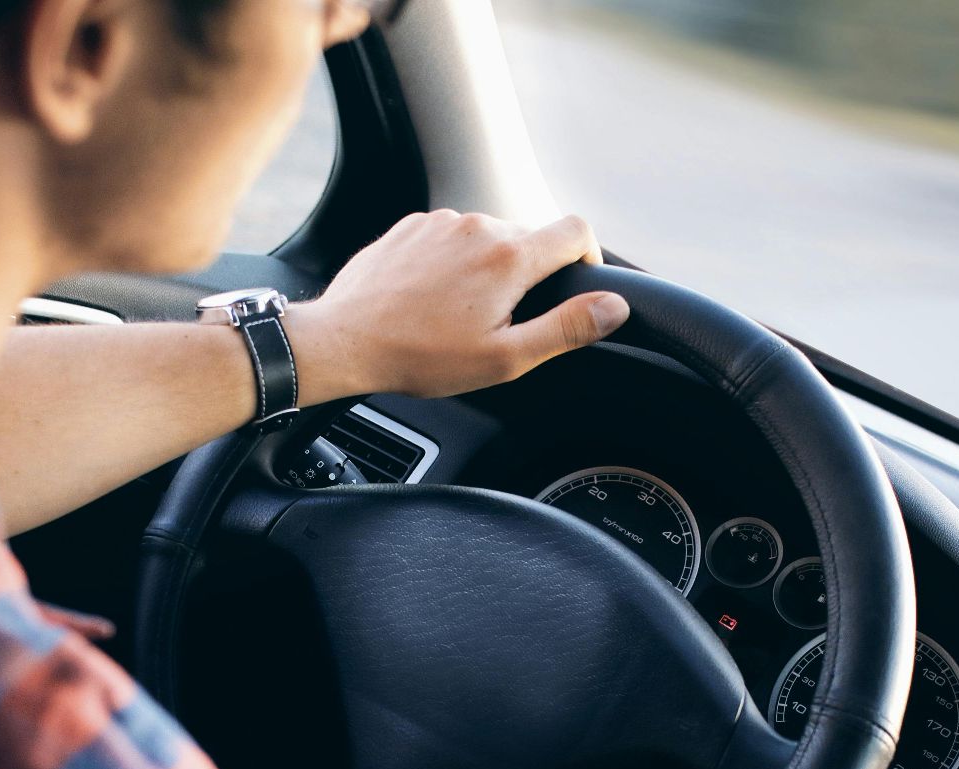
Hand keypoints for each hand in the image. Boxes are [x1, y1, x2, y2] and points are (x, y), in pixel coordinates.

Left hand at [289, 210, 629, 403]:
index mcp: (510, 257)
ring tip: (460, 313)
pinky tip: (432, 298)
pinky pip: (450, 236)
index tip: (576, 285)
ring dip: (488, 268)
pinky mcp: (412, 225)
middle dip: (529, 275)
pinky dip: (453, 261)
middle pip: (530, 237)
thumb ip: (566, 329)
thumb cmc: (421, 356)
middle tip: (502, 321)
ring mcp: (442, 221)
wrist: (344, 340)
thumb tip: (614, 307)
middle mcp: (479, 225)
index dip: (588, 257)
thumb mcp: (504, 357)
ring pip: (488, 237)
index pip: (577, 231)